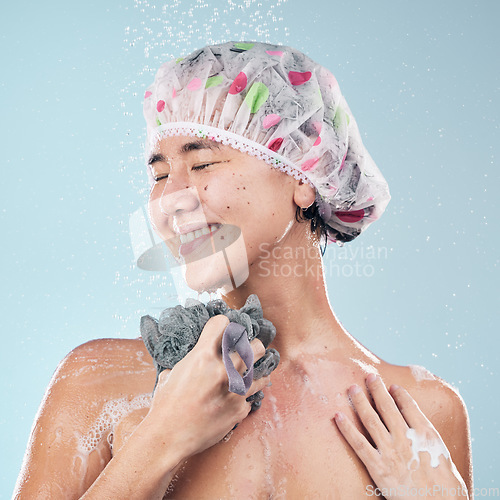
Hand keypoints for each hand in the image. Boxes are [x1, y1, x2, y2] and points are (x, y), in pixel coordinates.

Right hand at [146, 314, 268, 457]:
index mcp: (203, 356)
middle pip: (254, 345)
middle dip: (251, 345)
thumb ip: (191, 359)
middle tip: (247, 349)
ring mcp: (235, 390)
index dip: (223, 324)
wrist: (168, 436)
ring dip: (255, 370)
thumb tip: (198, 354)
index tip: (224, 329)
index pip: (223, 323)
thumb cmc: (166, 404)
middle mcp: (223, 370)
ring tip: (250, 371)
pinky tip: (239, 396)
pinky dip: (245, 396)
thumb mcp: (173, 372)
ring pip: (260, 371)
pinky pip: (251, 397)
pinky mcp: (240, 409)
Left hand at [333, 374, 468, 498]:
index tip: (392, 386)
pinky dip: (346, 429)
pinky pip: (359, 444)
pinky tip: (337, 416)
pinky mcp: (378, 468)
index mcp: (426, 435)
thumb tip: (420, 430)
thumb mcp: (446, 458)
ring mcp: (391, 452)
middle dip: (377, 389)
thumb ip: (430, 441)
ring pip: (370, 419)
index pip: (409, 407)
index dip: (399, 394)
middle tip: (369, 376)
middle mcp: (406, 438)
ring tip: (351, 388)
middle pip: (387, 407)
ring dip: (359, 401)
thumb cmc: (448, 490)